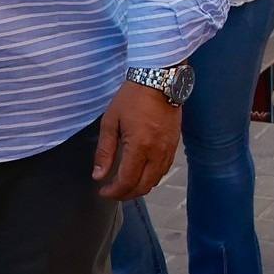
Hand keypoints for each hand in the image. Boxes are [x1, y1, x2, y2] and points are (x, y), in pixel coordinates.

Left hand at [92, 82, 181, 199]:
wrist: (159, 79)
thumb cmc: (132, 97)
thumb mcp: (111, 121)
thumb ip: (104, 151)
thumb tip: (98, 176)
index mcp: (139, 146)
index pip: (127, 182)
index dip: (113, 192)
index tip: (103, 191)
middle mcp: (157, 152)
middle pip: (143, 186)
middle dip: (126, 194)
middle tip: (113, 191)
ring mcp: (168, 149)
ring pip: (155, 180)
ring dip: (140, 187)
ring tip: (126, 184)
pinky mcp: (175, 144)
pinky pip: (164, 169)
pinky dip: (152, 177)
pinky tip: (142, 172)